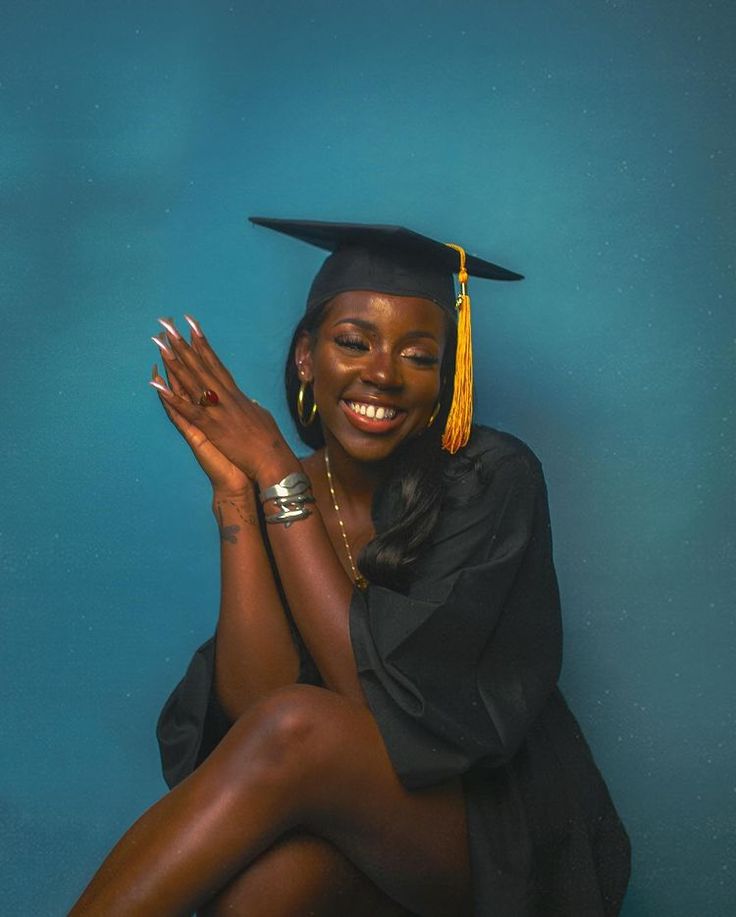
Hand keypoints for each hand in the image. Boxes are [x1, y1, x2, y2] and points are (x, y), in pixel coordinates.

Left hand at [149, 316, 295, 486]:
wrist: (273, 459)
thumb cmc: (271, 442)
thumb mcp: (261, 418)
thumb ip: (251, 407)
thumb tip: (249, 401)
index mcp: (236, 396)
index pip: (217, 365)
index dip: (204, 346)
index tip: (193, 328)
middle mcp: (226, 397)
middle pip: (202, 366)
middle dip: (185, 346)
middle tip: (169, 326)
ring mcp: (218, 411)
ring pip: (193, 381)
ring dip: (176, 362)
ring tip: (161, 344)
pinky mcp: (212, 427)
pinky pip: (188, 409)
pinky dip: (173, 397)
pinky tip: (158, 385)